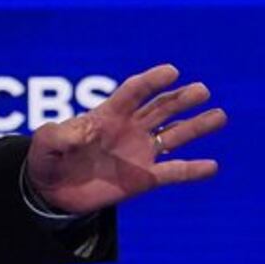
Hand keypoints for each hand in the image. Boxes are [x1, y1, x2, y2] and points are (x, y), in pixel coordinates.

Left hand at [20, 63, 223, 216]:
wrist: (53, 191)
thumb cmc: (48, 160)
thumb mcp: (45, 145)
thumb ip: (58, 135)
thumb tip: (84, 132)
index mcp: (108, 114)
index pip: (134, 91)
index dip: (152, 81)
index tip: (172, 71)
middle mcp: (130, 129)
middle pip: (161, 108)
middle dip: (181, 98)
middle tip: (202, 90)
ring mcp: (140, 152)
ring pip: (174, 134)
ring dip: (197, 126)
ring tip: (219, 116)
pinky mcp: (144, 178)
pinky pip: (173, 172)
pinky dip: (192, 170)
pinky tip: (212, 166)